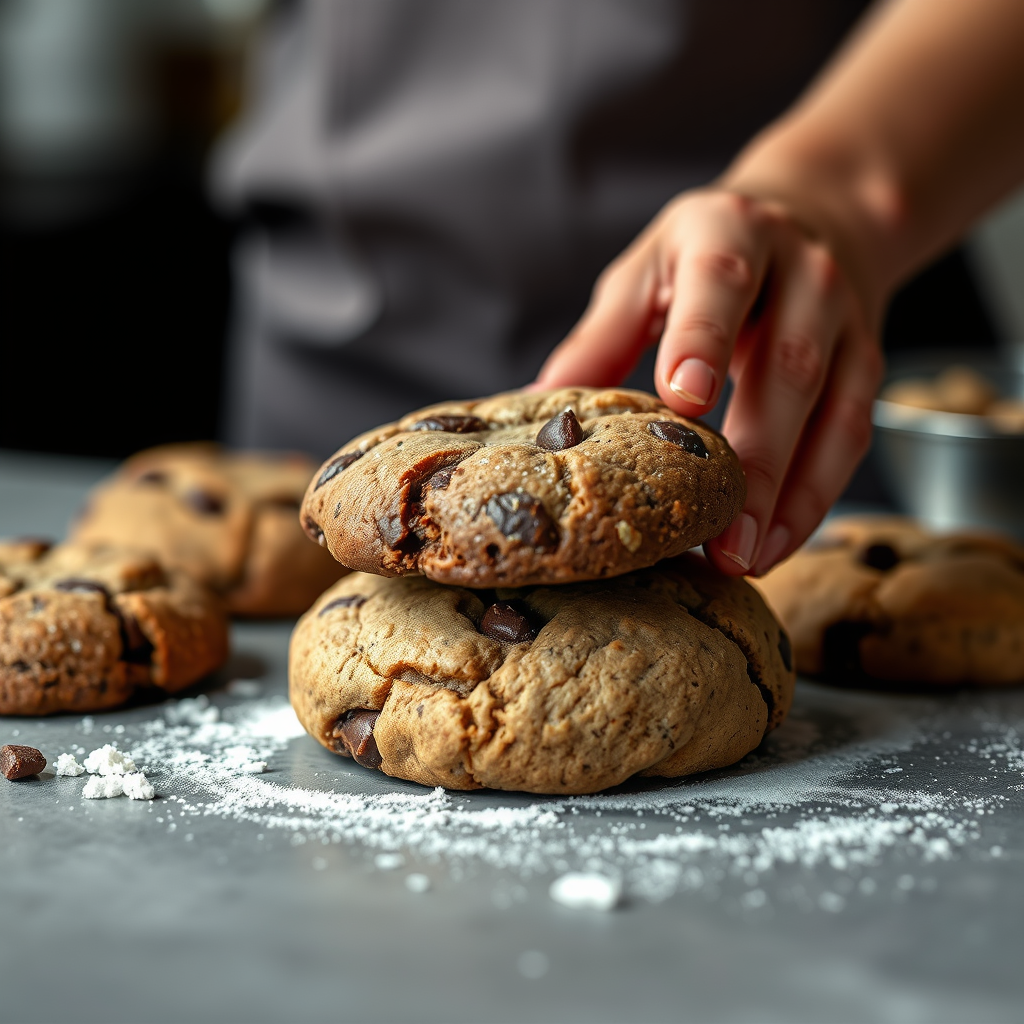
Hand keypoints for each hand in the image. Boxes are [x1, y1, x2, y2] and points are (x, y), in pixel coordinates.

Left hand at [534, 188, 883, 575]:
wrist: (813, 214)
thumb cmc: (705, 256)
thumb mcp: (646, 272)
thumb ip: (600, 336)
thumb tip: (537, 407)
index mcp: (729, 235)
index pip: (720, 283)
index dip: (703, 339)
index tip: (684, 401)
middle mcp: (802, 273)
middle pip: (787, 368)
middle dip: (756, 459)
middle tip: (720, 538)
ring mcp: (843, 321)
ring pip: (833, 413)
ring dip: (792, 495)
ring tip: (748, 559)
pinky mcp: (867, 363)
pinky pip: (851, 436)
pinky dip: (816, 496)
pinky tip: (776, 543)